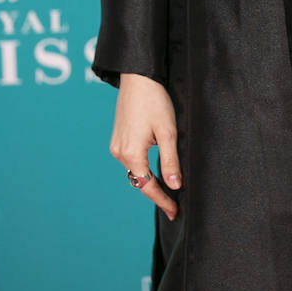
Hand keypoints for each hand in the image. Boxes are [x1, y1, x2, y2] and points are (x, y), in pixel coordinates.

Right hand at [110, 73, 181, 218]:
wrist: (138, 77)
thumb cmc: (155, 101)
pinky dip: (143, 166)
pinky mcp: (118, 138)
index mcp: (131, 154)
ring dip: (150, 179)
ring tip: (167, 188)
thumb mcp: (168, 132)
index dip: (163, 200)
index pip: (148, 186)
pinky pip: (131, 159)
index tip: (174, 213)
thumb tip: (175, 185)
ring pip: (135, 170)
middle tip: (174, 205)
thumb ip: (170, 161)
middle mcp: (119, 153)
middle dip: (157, 192)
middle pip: (140, 180)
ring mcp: (116, 145)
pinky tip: (154, 169)